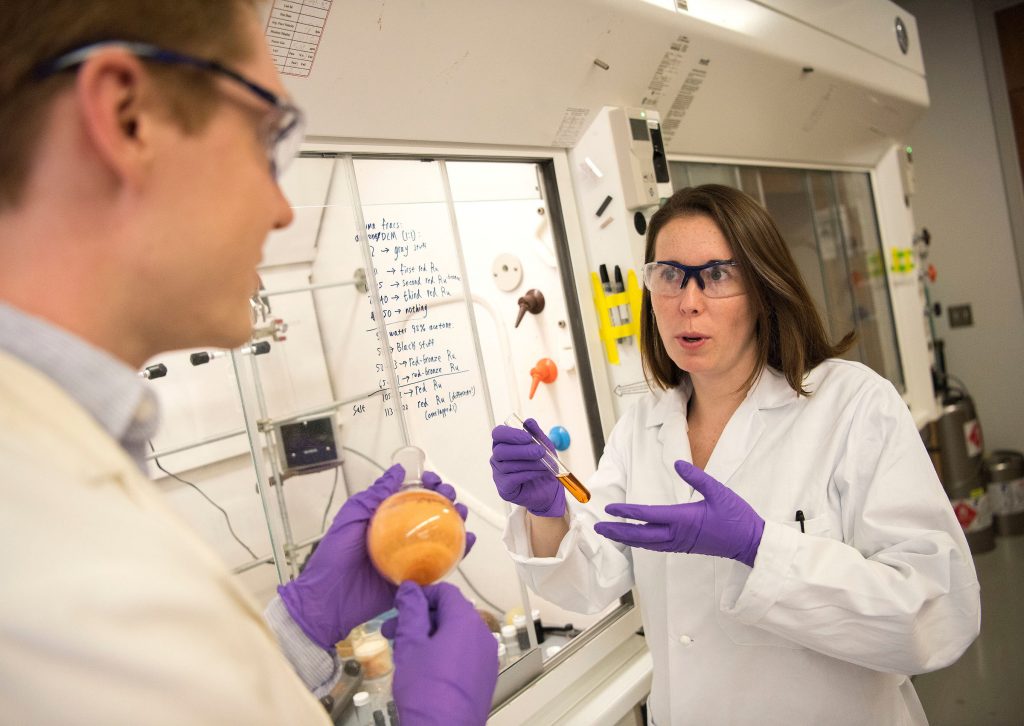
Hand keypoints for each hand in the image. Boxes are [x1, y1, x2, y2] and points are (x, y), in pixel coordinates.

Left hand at [278, 464, 473, 649]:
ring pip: (440, 537)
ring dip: (456, 523)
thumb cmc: (335, 555)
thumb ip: (376, 495)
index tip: (434, 480)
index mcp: (385, 519)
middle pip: (430, 514)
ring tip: (462, 514)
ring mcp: (410, 557)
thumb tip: (397, 470)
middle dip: (446, 501)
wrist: (329, 598)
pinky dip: (458, 553)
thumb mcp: (353, 517)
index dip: (426, 485)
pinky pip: (440, 565)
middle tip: (450, 496)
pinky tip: (468, 542)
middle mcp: (400, 536)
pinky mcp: (416, 578)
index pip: (412, 497)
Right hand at [382, 581, 497, 725]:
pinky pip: (464, 653)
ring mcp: (486, 657)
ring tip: (405, 651)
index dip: (421, 595)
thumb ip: (411, 611)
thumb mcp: (411, 644)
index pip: (446, 593)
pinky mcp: (485, 676)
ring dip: (430, 636)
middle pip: (451, 613)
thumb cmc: (427, 690)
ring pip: (456, 635)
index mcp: (466, 621)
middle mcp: (482, 635)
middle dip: (421, 619)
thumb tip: (410, 590)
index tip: (402, 605)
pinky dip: (444, 652)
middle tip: (394, 630)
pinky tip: (423, 666)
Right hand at [490, 418, 565, 516]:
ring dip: (530, 463)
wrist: (549, 489)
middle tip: (540, 452)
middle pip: (501, 450)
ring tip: (545, 464)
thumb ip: (536, 434)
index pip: (498, 434)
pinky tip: (539, 472)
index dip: (511, 434)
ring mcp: (499, 473)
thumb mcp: (544, 447)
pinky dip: (529, 474)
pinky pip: (513, 479)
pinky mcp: (504, 488)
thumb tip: (529, 421)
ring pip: (508, 465)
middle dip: (522, 450)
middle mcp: (498, 458)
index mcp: (504, 443)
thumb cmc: (543, 465)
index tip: (527, 437)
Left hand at [594, 460, 763, 566]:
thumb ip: (697, 477)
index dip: (626, 513)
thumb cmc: (737, 517)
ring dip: (627, 539)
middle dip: (618, 532)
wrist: (751, 543)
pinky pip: (658, 547)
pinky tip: (637, 540)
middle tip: (599, 528)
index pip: (647, 516)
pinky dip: (642, 544)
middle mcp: (678, 534)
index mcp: (683, 519)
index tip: (610, 509)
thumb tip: (679, 463)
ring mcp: (680, 544)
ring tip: (612, 534)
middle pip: (640, 535)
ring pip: (647, 544)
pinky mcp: (685, 548)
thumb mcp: (719, 492)